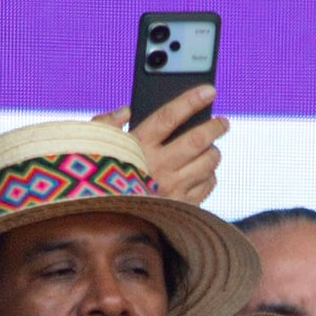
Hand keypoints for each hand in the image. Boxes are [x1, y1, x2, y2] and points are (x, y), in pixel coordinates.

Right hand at [93, 86, 228, 204]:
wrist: (100, 225)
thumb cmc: (95, 179)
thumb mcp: (93, 148)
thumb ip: (106, 125)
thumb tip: (126, 111)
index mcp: (136, 147)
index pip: (170, 116)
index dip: (191, 100)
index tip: (209, 90)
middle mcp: (157, 167)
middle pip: (197, 140)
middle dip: (215, 127)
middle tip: (223, 121)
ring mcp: (170, 189)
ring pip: (207, 164)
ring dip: (214, 152)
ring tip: (212, 147)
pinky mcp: (180, 207)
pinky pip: (206, 186)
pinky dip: (209, 176)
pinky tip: (204, 172)